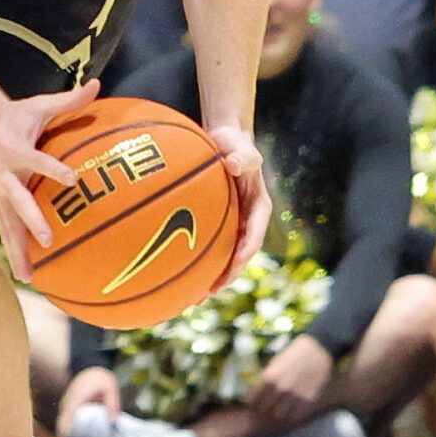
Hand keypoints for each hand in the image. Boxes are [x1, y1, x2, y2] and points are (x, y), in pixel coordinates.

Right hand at [0, 80, 101, 283]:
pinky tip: (25, 276)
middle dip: (32, 221)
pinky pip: (5, 229)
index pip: (37, 161)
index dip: (54, 170)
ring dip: (17, 250)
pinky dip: (14, 251)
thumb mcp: (39, 105)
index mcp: (16, 149)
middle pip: (18, 202)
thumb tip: (98, 85)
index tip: (72, 180)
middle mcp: (4, 175)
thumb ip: (70, 100)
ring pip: (7, 224)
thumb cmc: (14, 115)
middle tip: (48, 240)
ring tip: (28, 277)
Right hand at [56, 367, 123, 436]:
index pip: (67, 417)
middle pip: (61, 424)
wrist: (90, 368)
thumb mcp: (110, 387)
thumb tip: (113, 422)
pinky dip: (67, 434)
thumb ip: (113, 403)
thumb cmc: (100, 379)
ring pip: (62, 425)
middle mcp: (68, 404)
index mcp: (76, 399)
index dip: (64, 431)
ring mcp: (67, 407)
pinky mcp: (70, 410)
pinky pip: (66, 423)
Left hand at [208, 124, 268, 292]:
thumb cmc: (234, 142)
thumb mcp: (242, 147)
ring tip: (192, 297)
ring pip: (224, 253)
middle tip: (210, 292)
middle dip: (227, 274)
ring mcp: (233, 222)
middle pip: (239, 253)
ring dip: (211, 274)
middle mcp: (246, 219)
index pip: (254, 235)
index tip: (232, 268)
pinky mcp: (219, 220)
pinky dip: (197, 258)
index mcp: (258, 207)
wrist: (225, 139)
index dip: (244, 254)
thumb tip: (233, 164)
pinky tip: (176, 271)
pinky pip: (209, 242)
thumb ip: (242, 156)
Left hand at [245, 335, 333, 428]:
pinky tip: (291, 408)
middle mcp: (281, 389)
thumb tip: (257, 392)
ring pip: (279, 415)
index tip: (252, 403)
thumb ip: (266, 379)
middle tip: (265, 405)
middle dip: (263, 408)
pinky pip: (295, 415)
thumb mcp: (274, 363)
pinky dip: (291, 414)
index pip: (252, 400)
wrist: (317, 350)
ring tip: (278, 407)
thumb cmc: (293, 354)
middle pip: (265, 409)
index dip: (251, 402)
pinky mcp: (308, 400)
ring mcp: (295, 396)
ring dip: (277, 412)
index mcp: (269, 378)